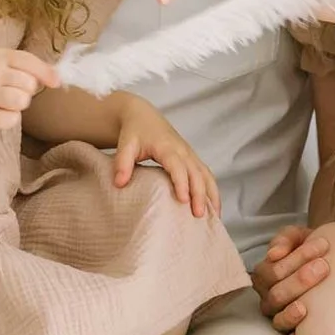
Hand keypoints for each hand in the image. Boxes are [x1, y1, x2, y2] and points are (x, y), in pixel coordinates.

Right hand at [0, 46, 59, 131]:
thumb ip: (23, 67)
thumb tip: (56, 78)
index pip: (28, 61)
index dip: (46, 73)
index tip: (56, 82)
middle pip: (29, 85)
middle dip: (25, 92)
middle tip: (8, 93)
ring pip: (22, 102)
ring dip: (17, 106)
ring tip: (1, 103)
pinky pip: (11, 120)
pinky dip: (7, 120)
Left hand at [113, 97, 219, 216]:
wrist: (143, 117)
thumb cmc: (134, 132)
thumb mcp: (125, 144)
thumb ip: (122, 163)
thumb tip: (119, 184)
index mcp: (167, 147)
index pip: (177, 166)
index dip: (181, 182)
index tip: (183, 201)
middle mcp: (183, 151)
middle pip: (197, 173)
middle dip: (200, 194)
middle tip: (198, 215)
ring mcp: (190, 155)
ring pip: (206, 175)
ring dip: (212, 194)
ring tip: (215, 217)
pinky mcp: (192, 159)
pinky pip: (207, 176)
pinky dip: (212, 191)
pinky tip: (214, 209)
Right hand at [252, 223, 332, 332]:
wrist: (333, 265)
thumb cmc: (312, 250)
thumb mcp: (299, 237)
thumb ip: (286, 238)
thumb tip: (274, 254)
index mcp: (265, 276)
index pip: (272, 270)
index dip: (297, 258)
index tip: (323, 245)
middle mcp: (268, 298)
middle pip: (276, 294)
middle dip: (300, 278)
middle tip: (324, 265)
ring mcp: (279, 317)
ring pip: (279, 317)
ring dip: (300, 301)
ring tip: (320, 291)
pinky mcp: (292, 333)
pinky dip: (296, 334)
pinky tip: (310, 319)